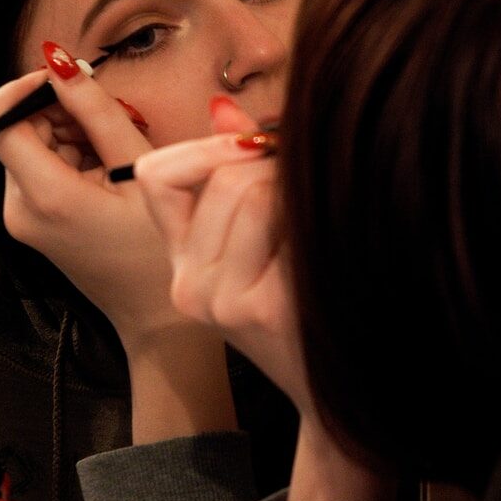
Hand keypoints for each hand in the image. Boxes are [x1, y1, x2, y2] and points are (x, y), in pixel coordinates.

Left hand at [0, 64, 185, 348]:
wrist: (157, 318)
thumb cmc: (159, 248)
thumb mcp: (139, 170)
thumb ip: (97, 111)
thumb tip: (59, 61)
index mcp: (42, 195)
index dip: (28, 86)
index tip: (72, 84)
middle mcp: (17, 207)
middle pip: (18, 127)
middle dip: (63, 114)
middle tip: (116, 128)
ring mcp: (21, 217)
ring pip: (33, 145)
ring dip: (74, 136)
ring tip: (119, 159)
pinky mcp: (32, 221)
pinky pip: (43, 168)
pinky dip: (74, 158)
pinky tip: (110, 177)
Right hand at [134, 99, 312, 411]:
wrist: (343, 395)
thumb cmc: (308, 312)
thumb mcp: (261, 246)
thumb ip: (235, 175)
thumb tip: (222, 105)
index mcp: (181, 267)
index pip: (157, 175)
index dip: (206, 147)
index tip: (254, 149)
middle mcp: (189, 286)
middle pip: (223, 176)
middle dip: (275, 167)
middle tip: (310, 192)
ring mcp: (222, 300)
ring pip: (254, 191)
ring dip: (298, 192)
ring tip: (318, 226)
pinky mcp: (263, 307)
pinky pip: (287, 219)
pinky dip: (315, 220)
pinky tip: (329, 251)